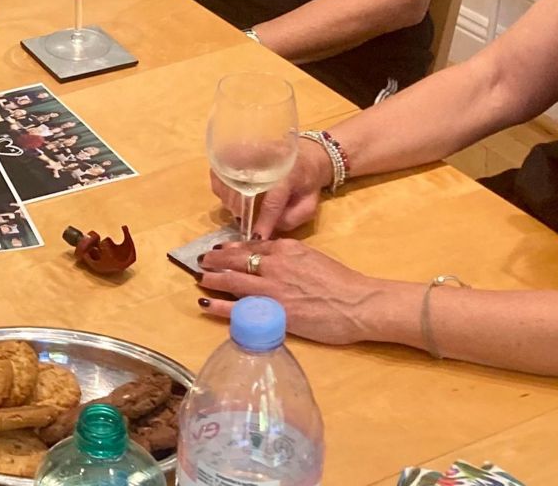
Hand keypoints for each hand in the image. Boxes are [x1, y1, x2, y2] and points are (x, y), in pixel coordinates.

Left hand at [195, 238, 388, 345]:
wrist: (358, 303)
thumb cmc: (341, 282)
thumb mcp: (313, 258)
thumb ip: (289, 256)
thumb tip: (269, 257)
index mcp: (286, 249)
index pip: (251, 246)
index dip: (231, 248)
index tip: (219, 250)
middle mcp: (274, 264)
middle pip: (236, 260)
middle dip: (216, 260)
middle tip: (201, 261)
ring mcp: (272, 289)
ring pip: (233, 280)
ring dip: (212, 278)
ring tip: (199, 279)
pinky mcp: (273, 312)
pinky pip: (239, 307)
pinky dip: (219, 305)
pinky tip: (206, 303)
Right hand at [212, 138, 329, 239]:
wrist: (306, 154)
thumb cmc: (307, 183)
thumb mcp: (309, 204)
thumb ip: (292, 218)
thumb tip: (268, 230)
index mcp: (290, 174)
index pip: (273, 200)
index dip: (264, 221)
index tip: (256, 237)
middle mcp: (267, 159)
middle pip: (241, 185)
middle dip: (239, 208)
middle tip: (242, 222)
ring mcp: (249, 152)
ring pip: (226, 177)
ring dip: (227, 197)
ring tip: (236, 210)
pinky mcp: (236, 150)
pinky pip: (219, 170)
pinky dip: (220, 186)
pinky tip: (229, 196)